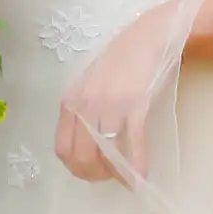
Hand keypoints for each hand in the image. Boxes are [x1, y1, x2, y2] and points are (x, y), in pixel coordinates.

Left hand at [54, 3, 182, 185]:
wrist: (150, 36)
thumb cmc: (121, 61)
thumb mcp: (91, 85)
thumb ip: (83, 110)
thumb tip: (87, 144)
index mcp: (71, 99)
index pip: (62, 148)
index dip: (76, 168)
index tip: (92, 172)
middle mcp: (85, 103)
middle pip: (81, 156)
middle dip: (95, 174)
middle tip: (111, 176)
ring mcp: (110, 105)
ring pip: (105, 153)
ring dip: (116, 173)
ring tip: (127, 177)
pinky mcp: (135, 105)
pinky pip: (133, 145)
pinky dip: (137, 166)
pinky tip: (141, 177)